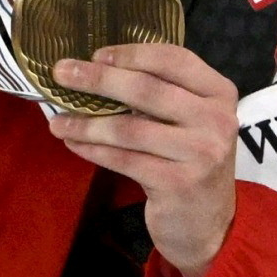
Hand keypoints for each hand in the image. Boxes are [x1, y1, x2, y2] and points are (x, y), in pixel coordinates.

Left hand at [46, 37, 246, 276]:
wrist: (209, 223)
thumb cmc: (191, 162)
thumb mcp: (191, 122)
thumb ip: (162, 95)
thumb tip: (97, 69)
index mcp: (219, 94)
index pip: (174, 59)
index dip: (132, 54)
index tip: (96, 54)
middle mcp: (216, 119)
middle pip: (147, 89)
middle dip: (98, 79)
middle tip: (62, 72)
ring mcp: (200, 153)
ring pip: (129, 129)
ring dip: (86, 123)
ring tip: (56, 121)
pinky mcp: (178, 183)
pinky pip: (123, 159)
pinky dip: (93, 149)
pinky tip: (73, 143)